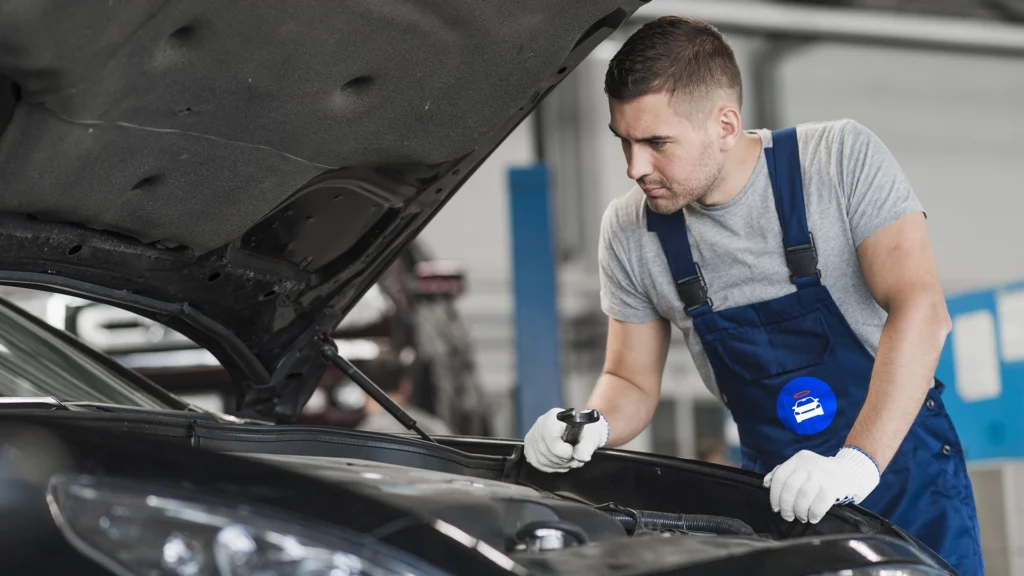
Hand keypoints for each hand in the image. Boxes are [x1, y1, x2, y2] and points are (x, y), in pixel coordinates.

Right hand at [523, 408, 609, 472]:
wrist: (582, 432)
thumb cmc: (586, 432)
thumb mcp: (592, 437)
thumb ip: (587, 447)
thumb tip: (581, 456)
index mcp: (555, 417)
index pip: (551, 438)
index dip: (564, 451)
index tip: (573, 452)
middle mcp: (541, 423)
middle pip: (546, 451)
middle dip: (563, 461)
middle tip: (574, 459)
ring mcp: (533, 434)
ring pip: (541, 459)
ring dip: (558, 465)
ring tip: (569, 460)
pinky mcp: (530, 445)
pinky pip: (536, 462)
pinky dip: (550, 466)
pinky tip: (560, 462)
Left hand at [763, 447, 879, 522]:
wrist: (850, 471)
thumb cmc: (820, 473)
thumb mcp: (801, 467)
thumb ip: (782, 472)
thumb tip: (766, 483)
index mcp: (798, 459)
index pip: (779, 477)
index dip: (774, 495)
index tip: (776, 508)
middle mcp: (808, 465)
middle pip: (790, 488)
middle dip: (786, 506)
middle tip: (788, 516)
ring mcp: (821, 475)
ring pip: (803, 497)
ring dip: (799, 511)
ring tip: (801, 517)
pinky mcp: (833, 487)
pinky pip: (819, 504)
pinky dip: (813, 514)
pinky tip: (813, 518)